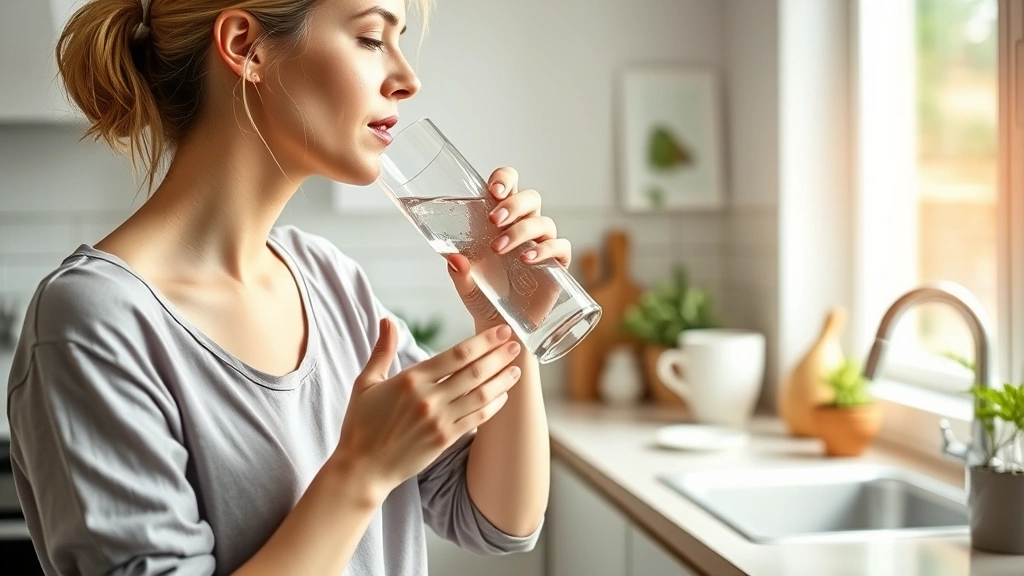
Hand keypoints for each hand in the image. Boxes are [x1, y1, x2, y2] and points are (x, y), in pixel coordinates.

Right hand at [331, 319, 522, 495]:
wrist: (362, 468)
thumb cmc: (361, 425)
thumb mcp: (366, 383)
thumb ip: (382, 350)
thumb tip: (387, 320)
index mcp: (411, 379)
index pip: (457, 354)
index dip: (483, 341)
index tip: (501, 331)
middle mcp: (428, 398)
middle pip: (474, 372)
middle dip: (499, 356)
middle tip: (517, 345)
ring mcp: (439, 420)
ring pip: (480, 395)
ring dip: (502, 380)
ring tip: (517, 369)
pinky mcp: (445, 439)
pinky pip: (476, 419)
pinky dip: (493, 406)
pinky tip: (503, 395)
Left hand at [447, 167, 572, 327]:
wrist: (500, 326)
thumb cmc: (483, 297)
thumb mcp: (466, 285)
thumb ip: (458, 271)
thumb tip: (454, 258)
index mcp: (501, 220)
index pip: (508, 185)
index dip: (505, 179)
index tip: (492, 190)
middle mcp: (524, 227)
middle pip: (531, 198)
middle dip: (513, 204)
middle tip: (493, 220)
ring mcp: (543, 244)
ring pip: (543, 221)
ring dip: (521, 231)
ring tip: (499, 248)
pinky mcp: (557, 264)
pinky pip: (560, 246)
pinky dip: (546, 249)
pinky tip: (527, 259)